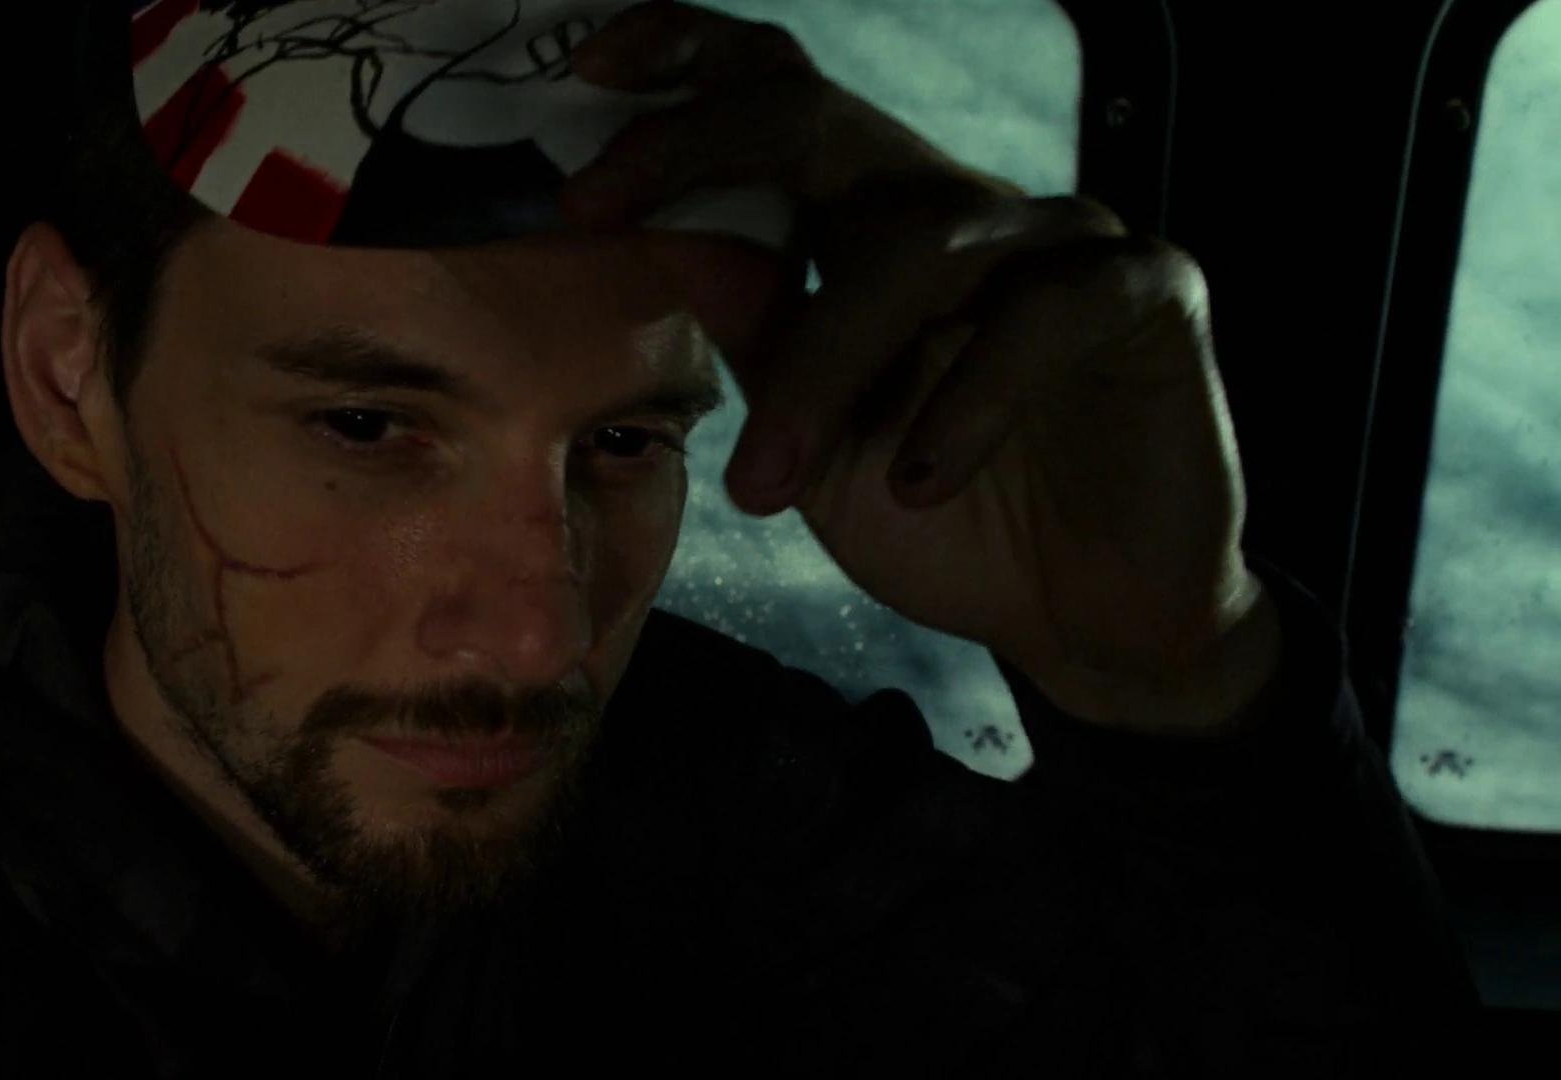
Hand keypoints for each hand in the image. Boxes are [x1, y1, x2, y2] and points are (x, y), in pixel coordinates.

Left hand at [564, 2, 1283, 734]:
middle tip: (600, 215)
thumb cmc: (943, 521)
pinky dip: (970, 401)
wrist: (1084, 620)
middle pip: (819, 115)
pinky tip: (922, 483)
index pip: (773, 101)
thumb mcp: (812, 440)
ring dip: (825, 366)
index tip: (585, 76)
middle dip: (697, 147)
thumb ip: (754, 339)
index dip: (682, 63)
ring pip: (919, 240)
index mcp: (867, 227)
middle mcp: (956, 208)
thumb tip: (654, 246)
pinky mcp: (1145, 294)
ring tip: (770, 483)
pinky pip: (1047, 312)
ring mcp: (1055, 239)